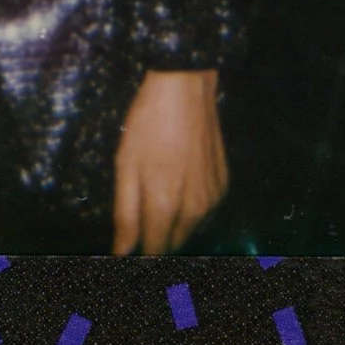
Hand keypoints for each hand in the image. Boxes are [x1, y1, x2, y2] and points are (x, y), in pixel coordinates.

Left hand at [112, 69, 227, 254]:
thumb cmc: (148, 124)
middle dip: (157, 241)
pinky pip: (204, 211)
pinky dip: (189, 210)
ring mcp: (213, 199)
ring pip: (190, 229)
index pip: (155, 251)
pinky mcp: (223, 185)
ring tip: (156, 201)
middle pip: (174, 244)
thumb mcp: (126, 166)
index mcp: (166, 206)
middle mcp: (195, 210)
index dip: (141, 254)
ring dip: (173, 226)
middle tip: (140, 227)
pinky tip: (177, 187)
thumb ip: (125, 214)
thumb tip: (122, 251)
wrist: (186, 89)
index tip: (129, 251)